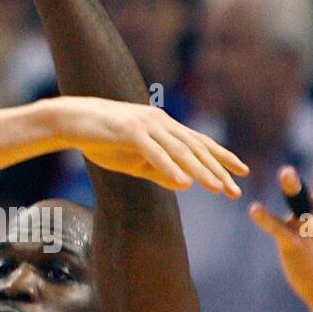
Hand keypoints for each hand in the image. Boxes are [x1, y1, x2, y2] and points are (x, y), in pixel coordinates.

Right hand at [51, 96, 248, 194]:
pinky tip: (184, 182)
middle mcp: (160, 122)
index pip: (199, 143)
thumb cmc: (101, 140)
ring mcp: (146, 125)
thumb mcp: (134, 162)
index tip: (242, 171)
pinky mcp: (130, 131)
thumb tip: (186, 185)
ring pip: (180, 151)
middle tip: (235, 190)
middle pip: (195, 148)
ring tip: (218, 188)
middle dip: (218, 169)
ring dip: (201, 170)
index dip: (222, 157)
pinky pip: (154, 153)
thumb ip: (160, 172)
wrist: (71, 121)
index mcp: (163, 127)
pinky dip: (170, 167)